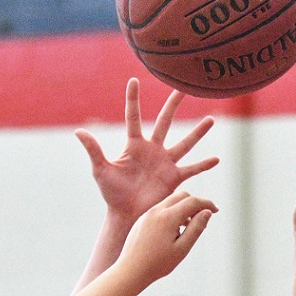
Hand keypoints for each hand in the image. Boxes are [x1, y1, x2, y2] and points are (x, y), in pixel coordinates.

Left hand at [76, 79, 217, 227]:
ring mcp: (165, 163)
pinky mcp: (173, 178)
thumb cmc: (111, 193)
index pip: (133, 117)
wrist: (126, 215)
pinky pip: (191, 169)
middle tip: (184, 88)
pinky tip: (217, 159)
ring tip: (210, 119)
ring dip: (198, 133)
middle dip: (173, 105)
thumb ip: (93, 150)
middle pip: (165, 122)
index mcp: (134, 145)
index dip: (133, 99)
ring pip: (184, 143)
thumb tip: (78, 131)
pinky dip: (204, 165)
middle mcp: (152, 150)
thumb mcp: (101, 169)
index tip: (133, 80)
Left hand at [117, 190, 215, 289]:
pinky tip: (174, 231)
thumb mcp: (182, 248)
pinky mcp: (141, 220)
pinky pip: (160, 210)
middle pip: (182, 195)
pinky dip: (171, 213)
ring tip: (188, 227)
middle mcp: (156, 211)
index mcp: (167, 217)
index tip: (215, 211)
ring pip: (170, 202)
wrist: (130, 271)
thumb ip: (196, 228)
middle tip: (203, 218)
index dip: (207, 204)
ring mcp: (147, 214)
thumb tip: (207, 212)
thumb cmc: (157, 264)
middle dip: (195, 203)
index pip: (193, 201)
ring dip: (183, 208)